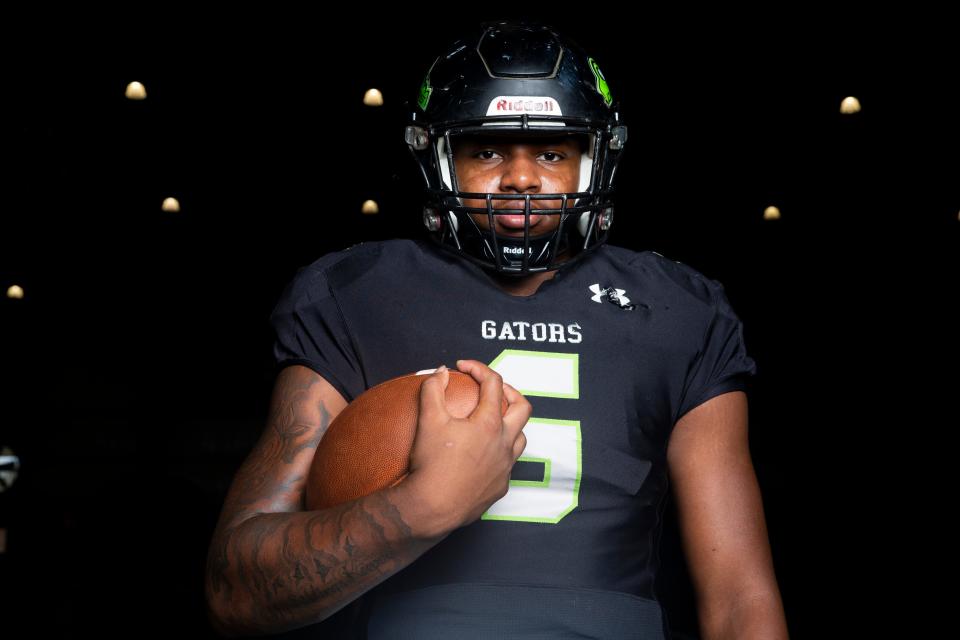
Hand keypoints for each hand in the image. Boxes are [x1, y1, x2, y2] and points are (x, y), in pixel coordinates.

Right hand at [404, 359, 530, 531]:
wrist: (433, 508)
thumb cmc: (431, 463)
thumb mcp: (427, 419)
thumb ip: (433, 389)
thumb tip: (440, 372)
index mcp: (489, 424)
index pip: (493, 383)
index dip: (478, 368)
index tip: (462, 367)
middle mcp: (504, 444)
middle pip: (523, 408)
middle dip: (510, 391)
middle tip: (491, 389)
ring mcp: (505, 467)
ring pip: (520, 438)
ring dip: (510, 424)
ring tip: (492, 421)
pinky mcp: (500, 487)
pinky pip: (507, 464)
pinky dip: (498, 452)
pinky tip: (481, 455)